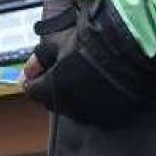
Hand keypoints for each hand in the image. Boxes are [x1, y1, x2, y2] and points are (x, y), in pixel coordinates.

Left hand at [22, 0, 148, 126]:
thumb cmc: (89, 41)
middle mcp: (70, 105)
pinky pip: (95, 113)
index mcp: (52, 88)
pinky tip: (95, 90)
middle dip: (50, 90)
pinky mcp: (112, 115)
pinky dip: (91, 104)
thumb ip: (40, 58)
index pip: (33, 91)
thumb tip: (27, 70)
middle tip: (57, 76)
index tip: (36, 75)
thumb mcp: (58, 43)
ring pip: (73, 110)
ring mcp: (92, 112)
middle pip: (51, 102)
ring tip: (78, 81)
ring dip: (71, 99)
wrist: (128, 46)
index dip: (33, 81)